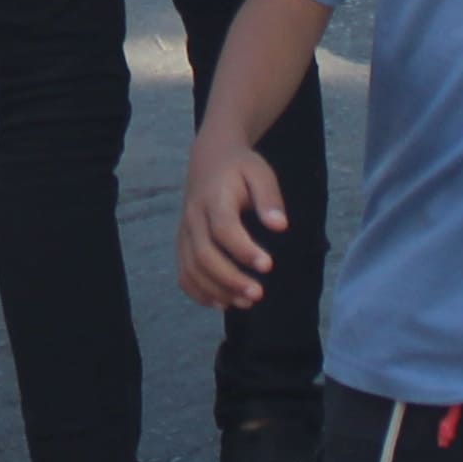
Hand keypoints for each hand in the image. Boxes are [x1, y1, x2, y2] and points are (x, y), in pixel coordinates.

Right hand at [177, 140, 290, 308]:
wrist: (209, 159)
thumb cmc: (240, 168)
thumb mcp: (260, 173)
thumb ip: (269, 198)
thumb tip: (280, 226)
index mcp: (214, 197)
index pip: (224, 228)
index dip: (243, 250)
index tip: (268, 265)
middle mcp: (194, 217)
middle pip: (204, 254)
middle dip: (230, 278)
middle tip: (258, 294)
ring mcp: (185, 232)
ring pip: (191, 268)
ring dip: (217, 290)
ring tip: (245, 302)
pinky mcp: (182, 243)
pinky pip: (183, 273)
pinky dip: (198, 292)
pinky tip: (222, 302)